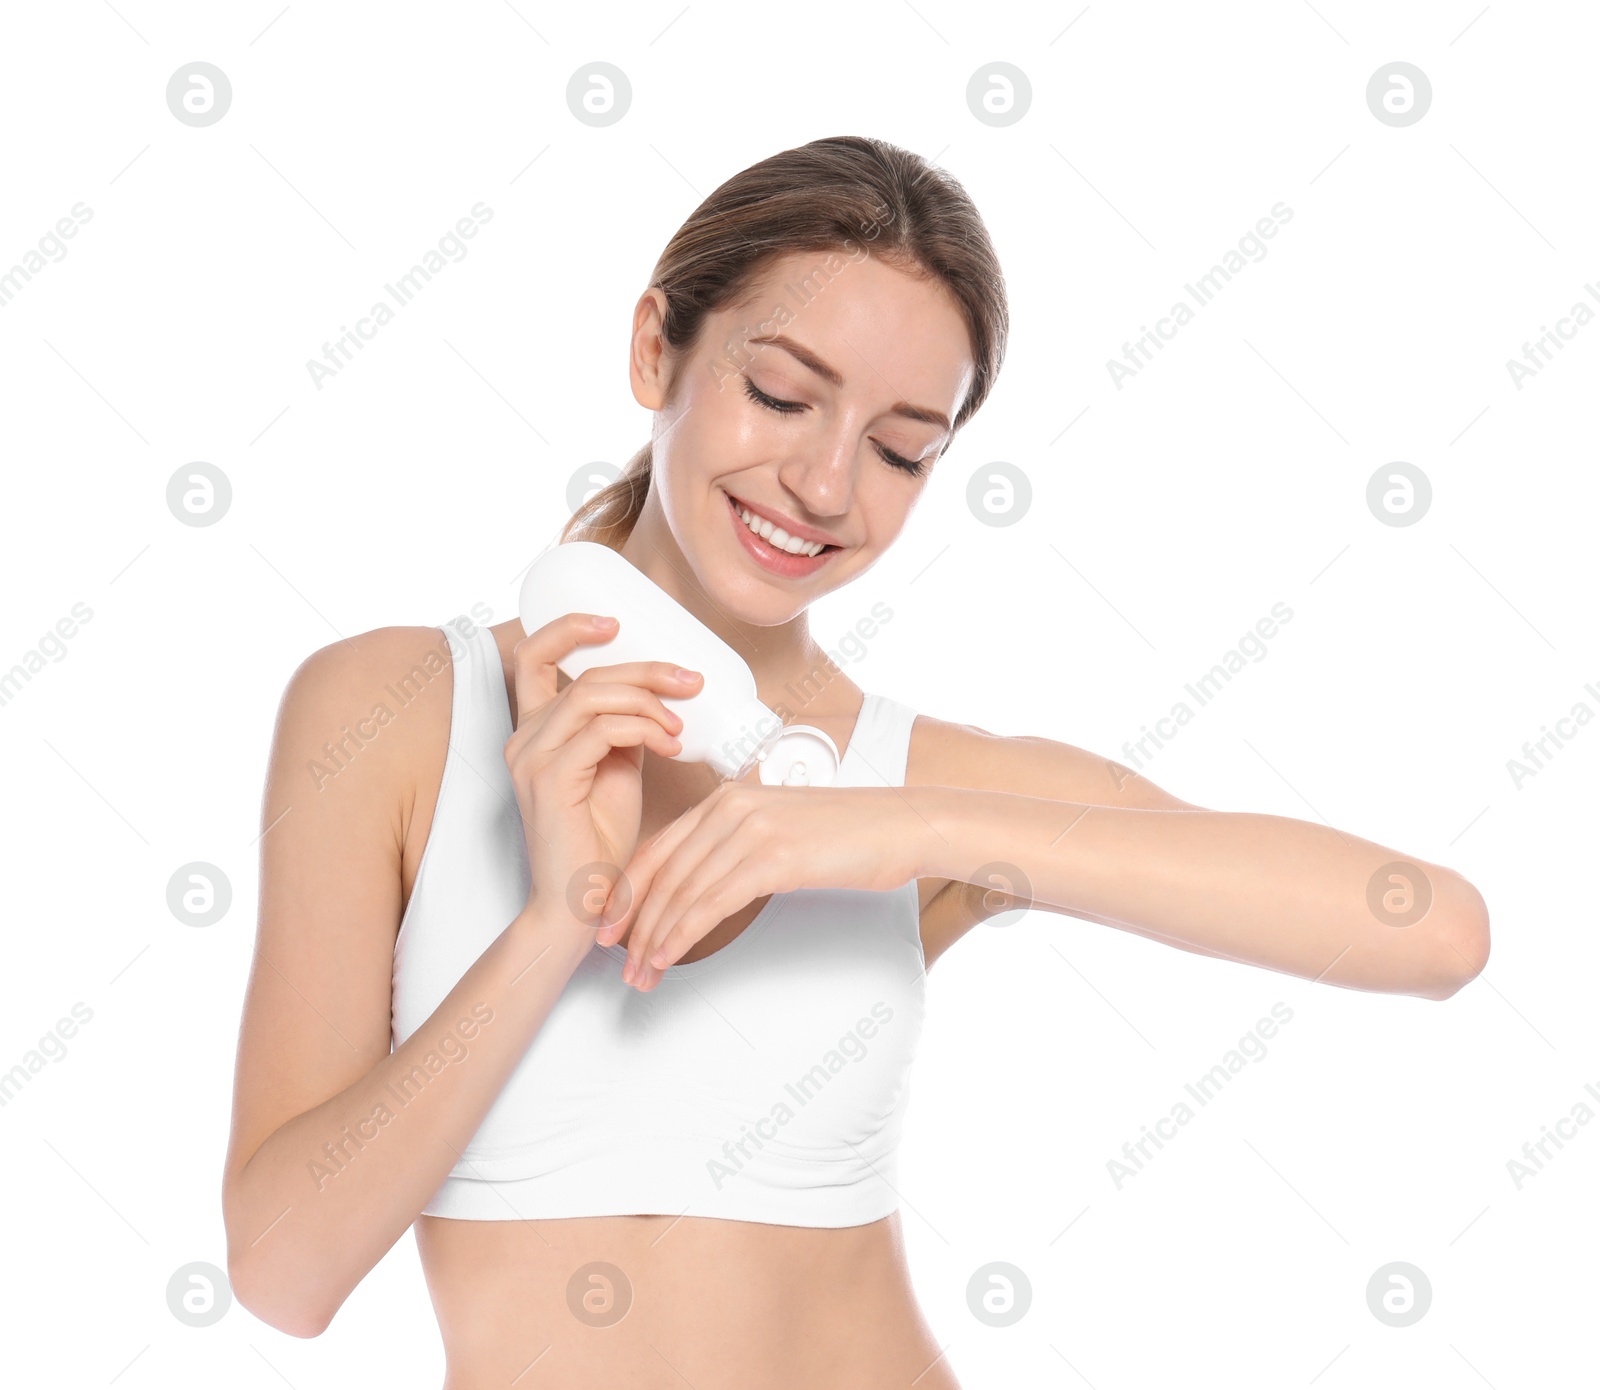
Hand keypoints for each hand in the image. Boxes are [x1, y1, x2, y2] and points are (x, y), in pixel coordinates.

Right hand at [503, 612, 702, 939]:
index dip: (570, 629)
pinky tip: (670, 745)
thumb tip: (659, 695)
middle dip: (645, 669)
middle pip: (584, 673)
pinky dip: (644, 729)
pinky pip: (602, 730)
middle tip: (689, 679)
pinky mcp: (550, 778)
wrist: (583, 899)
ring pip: (594, 695)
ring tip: (680, 725)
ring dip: (649, 702)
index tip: (616, 623)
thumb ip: (625, 727)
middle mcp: (524, 737)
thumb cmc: (600, 839)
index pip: (534, 657)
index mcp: (535, 729)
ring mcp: (532, 757)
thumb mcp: (617, 767)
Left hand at [596, 782, 920, 989]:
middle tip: (617, 962)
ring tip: (639, 974)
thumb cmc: (853, 835)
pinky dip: (681, 935)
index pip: (660, 847)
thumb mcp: (784, 830)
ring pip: (681, 892)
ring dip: (653, 939)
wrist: (904, 825)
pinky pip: (710, 903)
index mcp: (728, 798)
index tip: (610, 926)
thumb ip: (743, 848)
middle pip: (662, 872)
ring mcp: (750, 829)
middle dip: (633, 923)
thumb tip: (711, 887)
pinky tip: (667, 958)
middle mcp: (730, 806)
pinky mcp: (773, 857)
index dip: (628, 890)